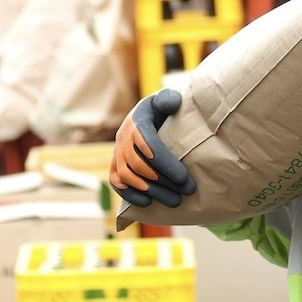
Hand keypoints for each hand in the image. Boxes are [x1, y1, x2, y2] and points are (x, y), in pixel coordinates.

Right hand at [109, 88, 196, 207]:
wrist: (148, 110)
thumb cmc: (164, 106)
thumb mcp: (167, 98)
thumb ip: (169, 99)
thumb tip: (172, 104)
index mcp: (137, 120)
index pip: (149, 145)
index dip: (165, 163)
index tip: (184, 178)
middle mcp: (123, 137)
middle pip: (139, 165)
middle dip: (164, 181)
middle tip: (187, 191)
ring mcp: (116, 151)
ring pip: (128, 177)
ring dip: (151, 191)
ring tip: (175, 201)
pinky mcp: (114, 164)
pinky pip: (117, 182)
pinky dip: (130, 194)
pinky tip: (148, 203)